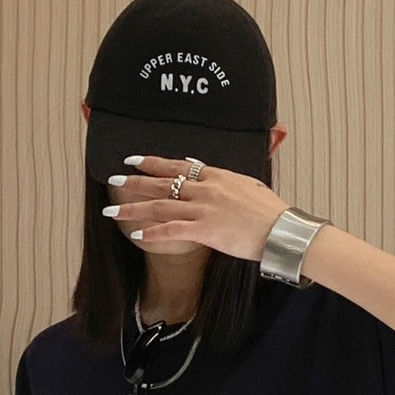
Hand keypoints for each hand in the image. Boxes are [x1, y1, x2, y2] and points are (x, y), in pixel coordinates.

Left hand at [101, 154, 290, 264]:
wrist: (282, 229)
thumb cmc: (270, 212)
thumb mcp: (247, 186)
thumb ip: (224, 179)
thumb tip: (205, 171)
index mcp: (216, 177)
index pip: (177, 166)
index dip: (153, 163)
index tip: (134, 160)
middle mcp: (205, 189)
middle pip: (162, 183)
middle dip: (134, 182)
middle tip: (113, 180)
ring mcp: (204, 209)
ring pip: (160, 206)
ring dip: (133, 208)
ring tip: (112, 210)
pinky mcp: (206, 230)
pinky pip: (172, 231)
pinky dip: (152, 232)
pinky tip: (136, 234)